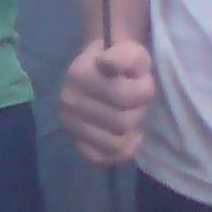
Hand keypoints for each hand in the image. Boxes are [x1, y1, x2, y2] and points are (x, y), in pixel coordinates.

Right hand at [60, 36, 157, 166]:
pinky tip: (127, 138)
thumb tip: (107, 64)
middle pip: (123, 122)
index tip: (137, 80)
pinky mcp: (76, 143)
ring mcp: (70, 125)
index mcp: (79, 75)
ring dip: (130, 132)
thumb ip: (125, 56)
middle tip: (136, 101)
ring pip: (114, 143)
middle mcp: (68, 101)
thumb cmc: (121, 63)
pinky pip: (102, 159)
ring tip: (130, 117)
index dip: (142, 91)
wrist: (100, 71)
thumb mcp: (131, 53)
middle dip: (138, 111)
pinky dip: (120, 152)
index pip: (125, 96)